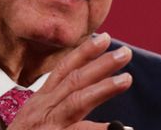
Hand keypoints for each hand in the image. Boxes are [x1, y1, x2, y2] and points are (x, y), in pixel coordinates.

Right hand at [8, 33, 132, 128]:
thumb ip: (55, 108)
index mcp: (39, 103)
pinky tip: (120, 129)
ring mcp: (47, 126)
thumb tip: (80, 96)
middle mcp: (41, 110)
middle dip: (100, 64)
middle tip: (125, 53)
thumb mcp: (34, 120)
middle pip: (73, 81)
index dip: (83, 53)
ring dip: (103, 88)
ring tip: (126, 79)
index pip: (62, 71)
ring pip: (76, 102)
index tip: (103, 38)